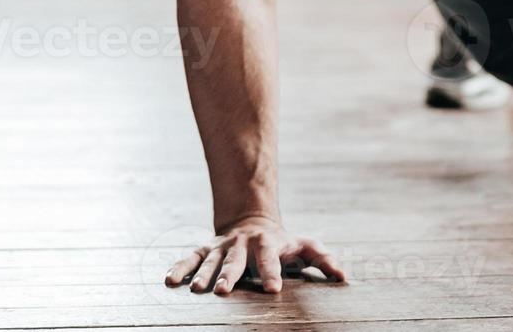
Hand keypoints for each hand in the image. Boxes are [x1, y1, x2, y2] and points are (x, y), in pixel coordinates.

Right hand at [164, 214, 346, 293]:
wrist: (252, 221)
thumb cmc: (283, 242)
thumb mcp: (304, 246)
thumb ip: (323, 259)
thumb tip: (343, 276)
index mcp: (267, 243)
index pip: (271, 258)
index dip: (272, 272)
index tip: (273, 289)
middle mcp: (242, 244)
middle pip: (236, 260)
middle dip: (230, 275)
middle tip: (222, 291)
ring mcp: (222, 246)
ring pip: (211, 260)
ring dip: (203, 274)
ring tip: (197, 290)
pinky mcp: (205, 249)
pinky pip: (190, 258)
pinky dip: (179, 268)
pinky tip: (169, 282)